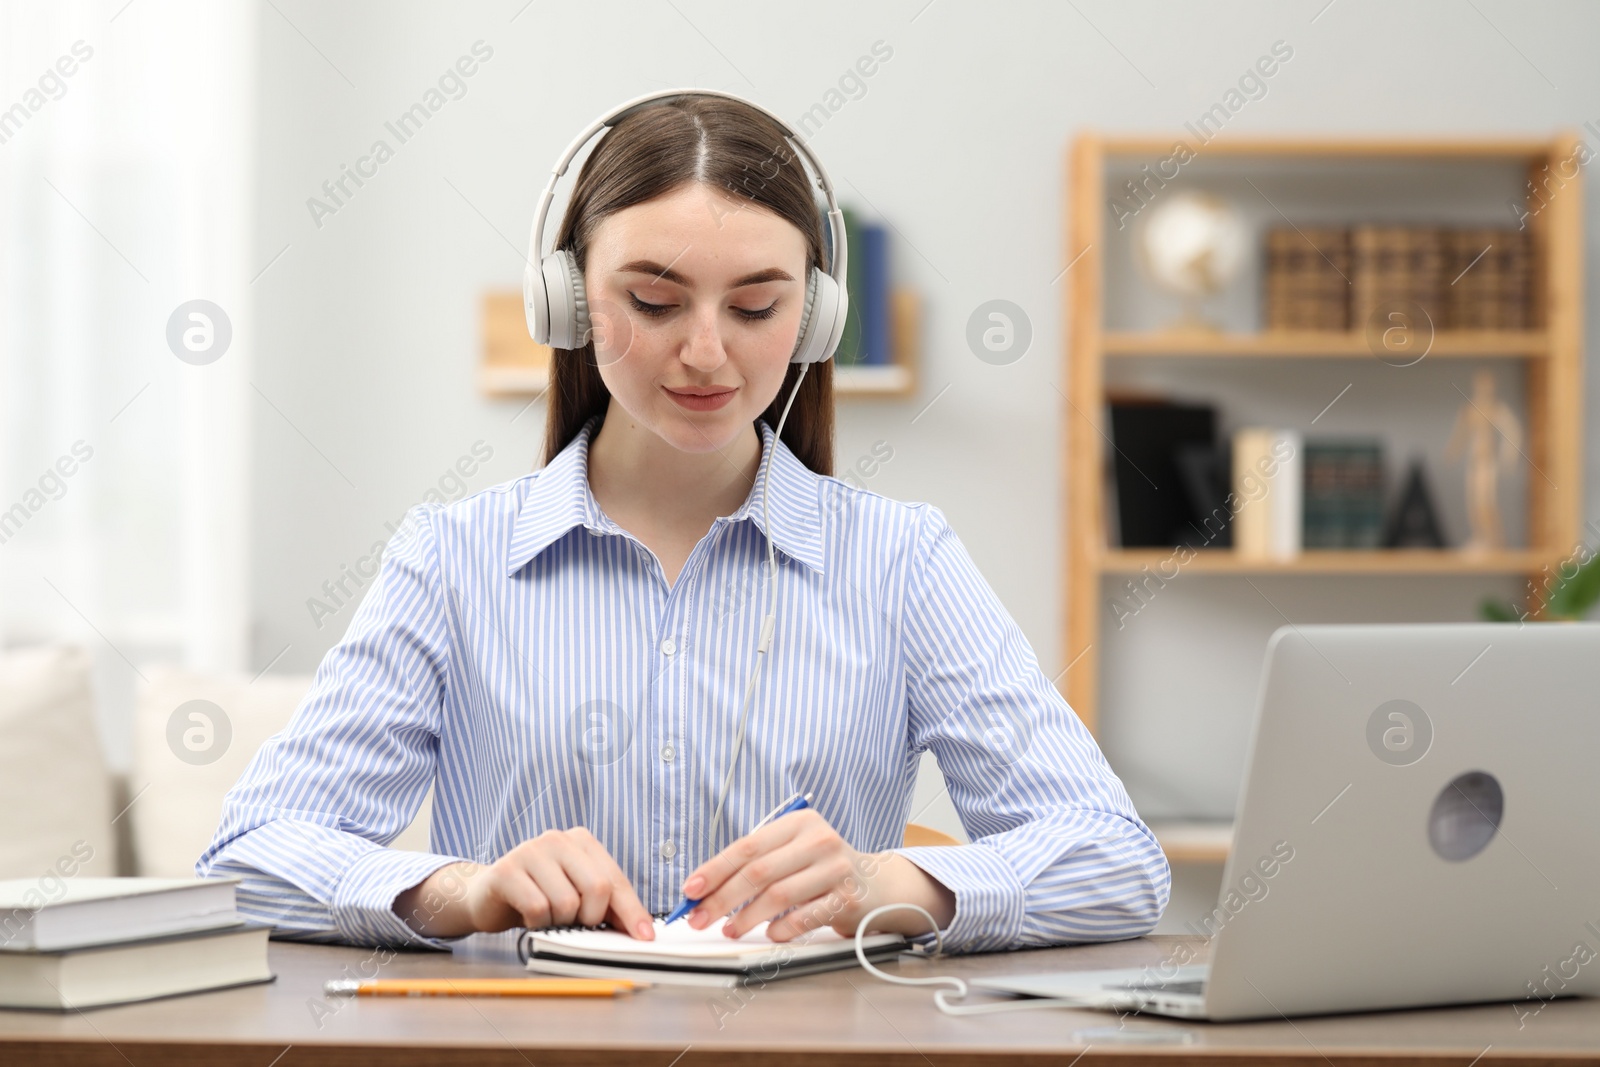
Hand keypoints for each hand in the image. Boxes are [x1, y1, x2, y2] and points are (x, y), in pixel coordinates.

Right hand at [394, 827, 654, 940]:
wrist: (487, 896)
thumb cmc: (539, 896)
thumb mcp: (576, 895)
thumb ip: (606, 906)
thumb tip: (642, 930)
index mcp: (582, 841)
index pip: (616, 879)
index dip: (632, 912)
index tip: (645, 937)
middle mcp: (558, 839)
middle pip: (597, 887)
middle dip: (591, 917)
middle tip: (576, 924)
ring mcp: (530, 851)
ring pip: (567, 902)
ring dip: (560, 922)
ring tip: (548, 917)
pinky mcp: (506, 870)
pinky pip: (537, 908)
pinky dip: (537, 923)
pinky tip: (529, 918)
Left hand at [679, 809, 955, 941]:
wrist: (877, 884)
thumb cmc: (821, 868)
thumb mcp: (793, 851)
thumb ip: (756, 863)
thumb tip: (705, 889)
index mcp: (799, 822)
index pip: (747, 847)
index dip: (715, 870)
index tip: (691, 890)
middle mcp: (818, 840)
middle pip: (758, 872)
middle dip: (722, 899)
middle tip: (700, 918)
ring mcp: (835, 869)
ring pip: (778, 896)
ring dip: (746, 918)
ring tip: (730, 930)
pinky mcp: (847, 897)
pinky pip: (805, 918)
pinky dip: (781, 929)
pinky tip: (768, 934)